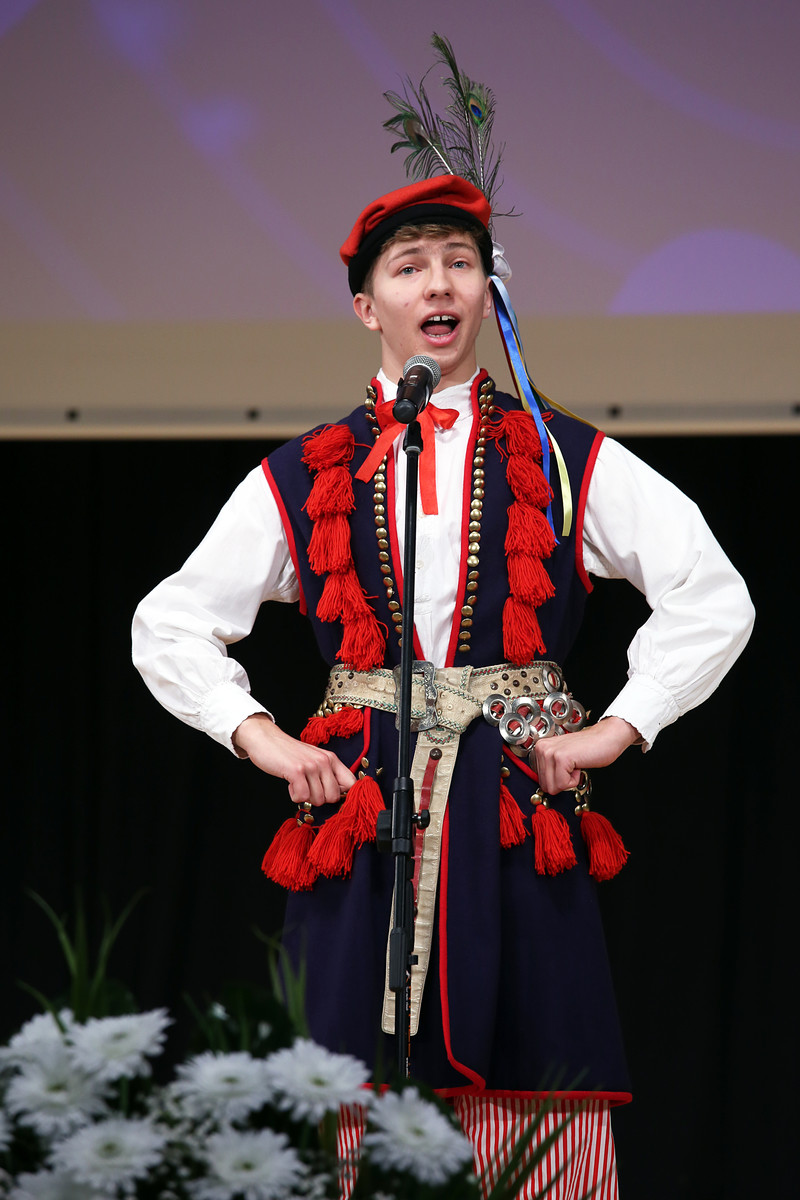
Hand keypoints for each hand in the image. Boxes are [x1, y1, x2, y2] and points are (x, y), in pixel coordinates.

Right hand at [232, 714, 356, 805]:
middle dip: (319, 799)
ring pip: (318, 800)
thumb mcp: (313, 759)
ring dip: (304, 797)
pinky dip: (294, 796)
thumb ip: (327, 774)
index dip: (342, 794)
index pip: (352, 783)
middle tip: (307, 788)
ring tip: (296, 783)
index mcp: (331, 759)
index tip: (326, 794)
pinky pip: (302, 797)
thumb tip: (339, 795)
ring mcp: (311, 765)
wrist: (265, 738)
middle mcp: (324, 761)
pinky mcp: (297, 771)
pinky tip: (290, 784)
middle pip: (334, 797)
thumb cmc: (288, 753)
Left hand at [532, 717, 640, 794]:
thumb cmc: (588, 749)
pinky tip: (579, 765)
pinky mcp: (561, 758)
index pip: (540, 780)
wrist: (605, 738)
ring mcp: (550, 752)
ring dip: (568, 780)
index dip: (557, 779)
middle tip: (572, 765)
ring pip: (553, 787)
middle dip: (562, 781)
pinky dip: (575, 780)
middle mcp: (541, 748)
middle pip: (545, 785)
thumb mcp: (561, 758)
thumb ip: (549, 769)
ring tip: (575, 764)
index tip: (566, 767)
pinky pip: (563, 784)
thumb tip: (543, 787)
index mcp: (540, 748)